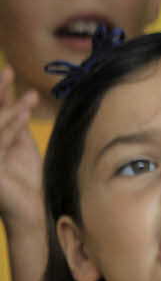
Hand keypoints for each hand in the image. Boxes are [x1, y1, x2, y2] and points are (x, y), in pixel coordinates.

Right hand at [0, 68, 43, 232]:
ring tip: (30, 95)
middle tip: (8, 71)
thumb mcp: (21, 145)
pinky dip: (12, 125)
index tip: (8, 72)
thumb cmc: (29, 179)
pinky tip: (24, 113)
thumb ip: (15, 124)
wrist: (32, 210)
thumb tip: (17, 101)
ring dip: (10, 107)